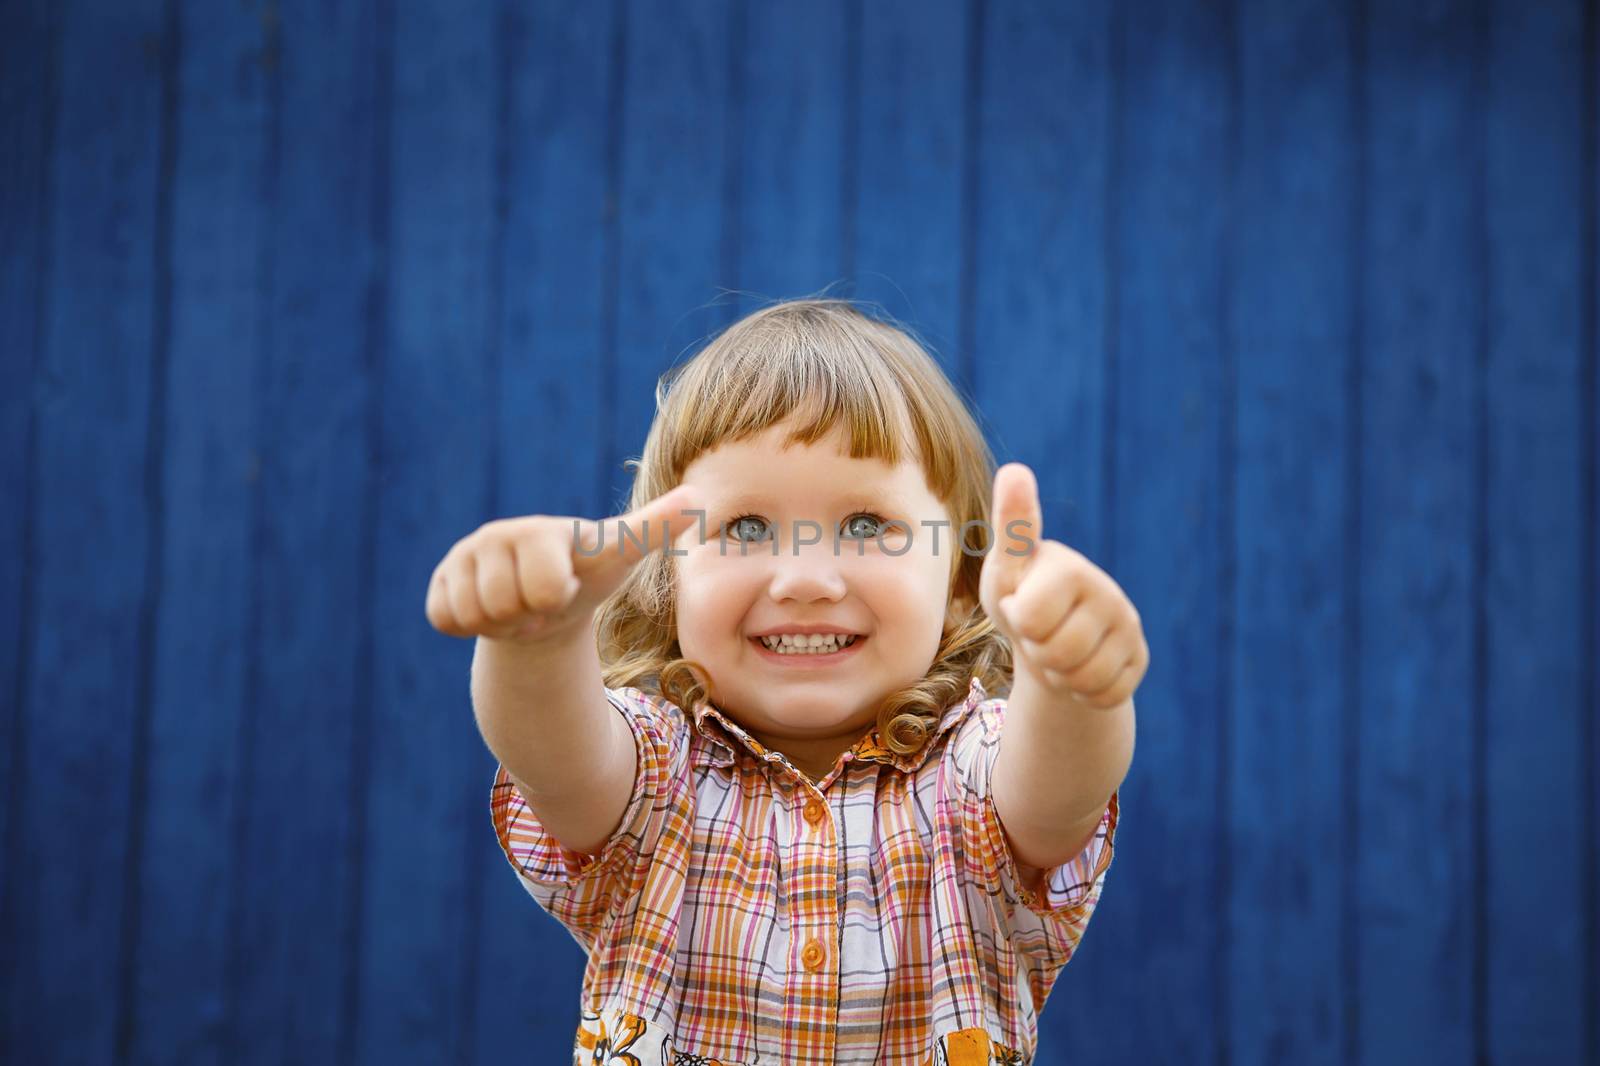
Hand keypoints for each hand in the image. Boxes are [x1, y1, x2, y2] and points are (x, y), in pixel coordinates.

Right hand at [425, 485, 699, 645]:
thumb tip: (695, 495)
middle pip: (503, 606)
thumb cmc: (588, 573)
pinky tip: (491, 609)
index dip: (554, 596)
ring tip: (519, 605)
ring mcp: (463, 557)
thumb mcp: (620, 554)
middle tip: (541, 601)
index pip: (542, 584)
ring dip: (501, 623)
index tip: (566, 582)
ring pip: (472, 614)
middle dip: (526, 615)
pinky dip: (470, 626)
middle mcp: (497, 536)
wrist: (547, 601)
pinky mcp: (440, 581)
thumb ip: (653, 528)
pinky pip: (443, 619)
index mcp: (542, 531)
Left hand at [978, 463, 1148, 709]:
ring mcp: (1128, 625)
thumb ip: (1011, 529)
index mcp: (1067, 566)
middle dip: (1036, 651)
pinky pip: (1103, 695)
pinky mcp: (1139, 659)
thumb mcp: (1006, 570)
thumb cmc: (1022, 598)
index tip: (1019, 556)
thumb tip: (1016, 470)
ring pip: (1080, 677)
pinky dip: (1082, 693)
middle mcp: (1105, 590)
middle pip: (1054, 651)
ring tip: (1056, 649)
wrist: (1052, 644)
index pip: (1032, 612)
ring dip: (1058, 674)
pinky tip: (1080, 668)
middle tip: (1038, 633)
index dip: (1019, 611)